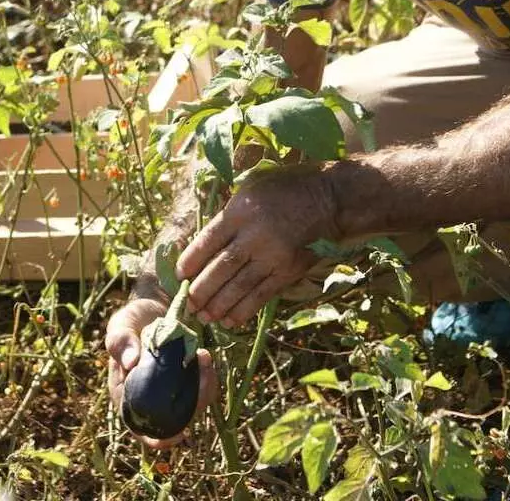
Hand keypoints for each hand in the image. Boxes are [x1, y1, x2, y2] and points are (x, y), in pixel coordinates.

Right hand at [105, 297, 216, 448]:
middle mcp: (150, 398)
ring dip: (204, 387)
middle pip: (174, 420)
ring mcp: (170, 390)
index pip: (140, 428)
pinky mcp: (186, 379)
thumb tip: (131, 362)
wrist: (152, 307)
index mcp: (127, 395)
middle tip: (203, 376)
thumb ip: (120, 341)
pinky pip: (200, 388)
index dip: (158, 439)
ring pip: (191, 405)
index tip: (179, 433)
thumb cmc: (132, 319)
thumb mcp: (121, 325)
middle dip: (194, 404)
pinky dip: (206, 375)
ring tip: (204, 357)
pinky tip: (204, 356)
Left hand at [176, 166, 337, 327]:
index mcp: (241, 211)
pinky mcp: (289, 271)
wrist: (329, 200)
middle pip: (222, 267)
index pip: (209, 240)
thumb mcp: (250, 189)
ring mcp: (274, 255)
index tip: (180, 275)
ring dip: (219, 304)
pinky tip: (230, 320)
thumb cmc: (283, 191)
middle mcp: (256, 235)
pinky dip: (245, 309)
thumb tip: (203, 245)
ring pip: (240, 285)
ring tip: (205, 317)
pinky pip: (262, 294)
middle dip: (202, 289)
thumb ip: (228, 215)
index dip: (191, 260)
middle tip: (188, 304)